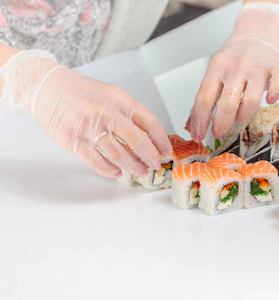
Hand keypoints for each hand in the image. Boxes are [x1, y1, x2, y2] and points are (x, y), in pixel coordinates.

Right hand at [0, 50, 171, 177]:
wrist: (47, 88)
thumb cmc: (81, 93)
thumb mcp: (111, 95)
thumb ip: (129, 114)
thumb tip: (148, 138)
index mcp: (121, 100)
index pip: (150, 123)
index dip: (161, 140)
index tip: (166, 151)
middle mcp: (107, 113)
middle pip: (138, 142)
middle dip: (151, 157)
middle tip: (156, 165)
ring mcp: (90, 127)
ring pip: (119, 155)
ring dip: (133, 166)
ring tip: (140, 171)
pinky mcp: (74, 140)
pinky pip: (97, 162)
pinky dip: (109, 170)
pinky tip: (117, 172)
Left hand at [186, 2, 278, 141]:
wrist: (259, 29)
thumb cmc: (236, 55)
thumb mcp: (215, 70)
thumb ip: (205, 97)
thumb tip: (190, 124)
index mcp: (217, 68)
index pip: (204, 99)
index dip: (199, 121)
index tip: (198, 136)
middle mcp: (236, 68)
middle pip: (227, 104)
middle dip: (220, 124)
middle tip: (218, 132)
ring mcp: (257, 68)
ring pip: (251, 102)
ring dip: (243, 117)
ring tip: (239, 118)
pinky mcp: (278, 68)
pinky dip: (276, 94)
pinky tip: (270, 100)